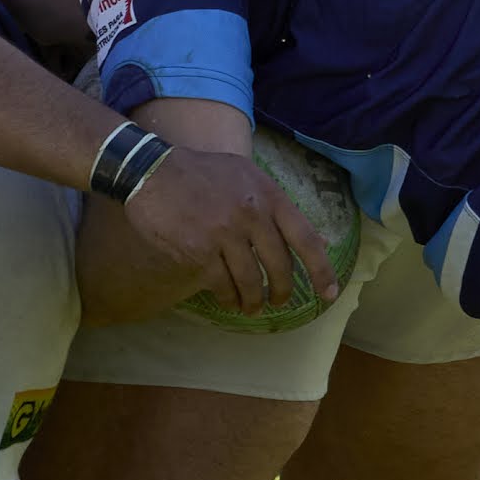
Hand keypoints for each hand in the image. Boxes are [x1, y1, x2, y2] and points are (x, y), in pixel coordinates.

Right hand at [123, 147, 337, 314]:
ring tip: (251, 307)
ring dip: (253, 301)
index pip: (305, 238)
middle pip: (280, 267)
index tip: (329, 293)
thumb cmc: (200, 173)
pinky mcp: (200, 252)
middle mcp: (251, 215)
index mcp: (268, 195)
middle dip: (283, 291)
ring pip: (251, 281)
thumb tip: (298, 234)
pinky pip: (222, 285)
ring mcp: (225, 235)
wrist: (151, 172)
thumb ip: (270, 202)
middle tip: (279, 301)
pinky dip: (228, 298)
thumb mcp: (245, 174)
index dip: (321, 270)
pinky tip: (228, 300)